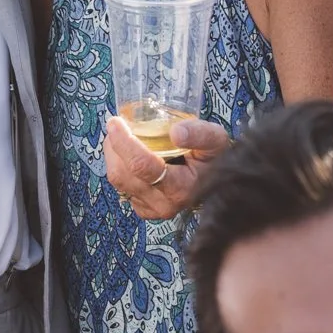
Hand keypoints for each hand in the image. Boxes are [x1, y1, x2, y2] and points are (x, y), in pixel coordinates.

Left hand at [102, 114, 229, 221]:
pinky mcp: (143, 210)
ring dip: (114, 155)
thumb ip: (199, 134)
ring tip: (123, 137)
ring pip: (118, 181)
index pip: (143, 167)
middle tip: (119, 125)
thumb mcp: (215, 140)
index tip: (115, 123)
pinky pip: (120, 187)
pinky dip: (119, 167)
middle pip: (123, 174)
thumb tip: (176, 132)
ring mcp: (151, 210)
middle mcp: (164, 204)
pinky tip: (129, 156)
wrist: (218, 181)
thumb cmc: (215, 157)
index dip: (124, 143)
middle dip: (115, 146)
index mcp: (181, 189)